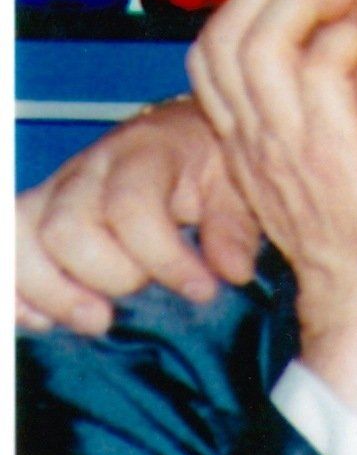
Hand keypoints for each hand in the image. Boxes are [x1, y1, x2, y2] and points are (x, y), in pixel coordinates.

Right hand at [15, 98, 259, 334]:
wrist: (180, 135)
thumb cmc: (208, 160)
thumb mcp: (235, 183)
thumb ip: (233, 225)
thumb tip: (231, 270)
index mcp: (142, 153)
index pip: (132, 206)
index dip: (164, 258)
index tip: (202, 290)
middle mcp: (87, 171)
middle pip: (66, 228)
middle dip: (107, 276)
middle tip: (143, 294)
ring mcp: (53, 193)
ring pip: (20, 241)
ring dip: (53, 292)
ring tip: (98, 319)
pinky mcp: (34, 218)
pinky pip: (5, 253)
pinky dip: (15, 293)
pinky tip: (46, 319)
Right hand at [187, 0, 356, 438]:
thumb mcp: (318, 173)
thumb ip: (312, 125)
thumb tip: (341, 66)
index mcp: (246, 143)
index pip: (209, 54)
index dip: (246, 6)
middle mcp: (255, 137)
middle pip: (222, 32)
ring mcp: (288, 140)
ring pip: (261, 35)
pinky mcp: (333, 144)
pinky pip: (321, 61)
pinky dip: (346, 34)